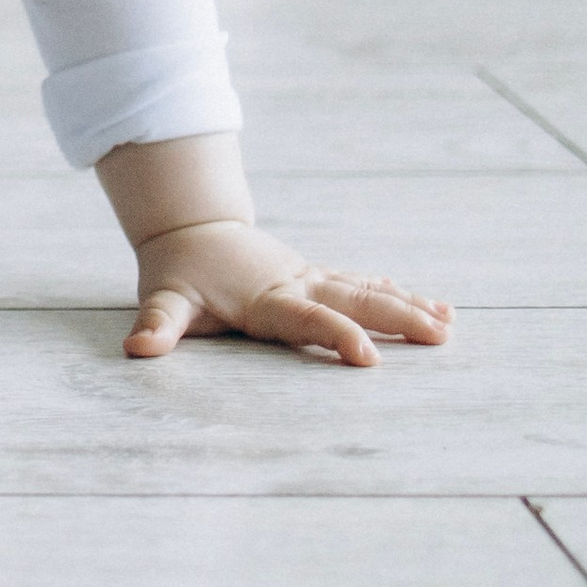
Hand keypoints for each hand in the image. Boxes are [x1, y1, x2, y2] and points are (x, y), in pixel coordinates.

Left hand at [123, 217, 453, 367]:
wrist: (191, 229)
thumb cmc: (178, 274)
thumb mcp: (164, 299)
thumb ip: (157, 325)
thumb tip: (137, 350)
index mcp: (265, 299)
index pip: (307, 320)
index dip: (336, 336)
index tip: (369, 357)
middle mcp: (296, 285)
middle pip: (353, 301)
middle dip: (396, 319)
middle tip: (439, 335)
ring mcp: (312, 278)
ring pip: (367, 290)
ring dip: (408, 306)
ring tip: (448, 324)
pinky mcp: (319, 276)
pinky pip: (364, 284)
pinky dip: (399, 294)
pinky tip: (435, 308)